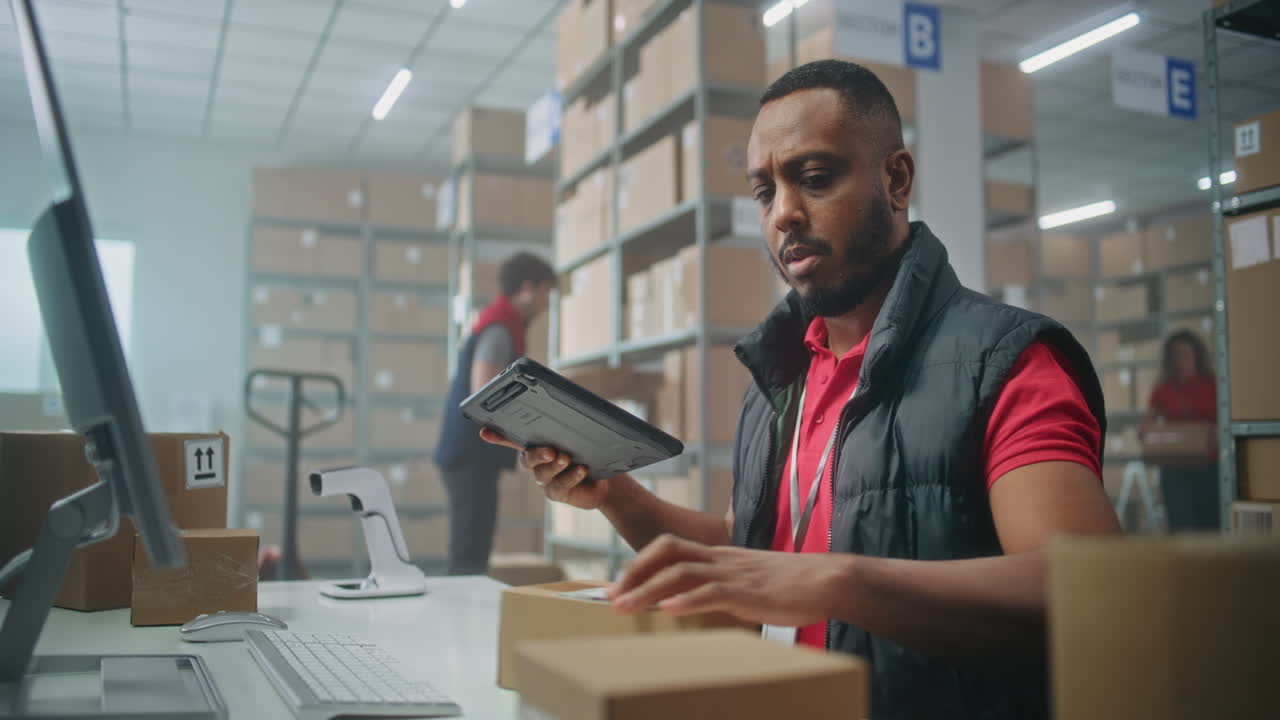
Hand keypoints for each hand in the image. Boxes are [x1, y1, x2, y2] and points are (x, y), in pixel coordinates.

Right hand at [479, 427, 612, 509]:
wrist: (604, 479)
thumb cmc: (591, 450)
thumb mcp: (586, 432)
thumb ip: (578, 418)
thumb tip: (580, 401)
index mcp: (537, 443)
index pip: (513, 438)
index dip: (498, 436)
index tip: (484, 432)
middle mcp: (536, 462)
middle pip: (527, 458)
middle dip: (537, 453)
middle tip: (552, 450)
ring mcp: (545, 479)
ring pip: (543, 473)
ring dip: (555, 465)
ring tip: (567, 458)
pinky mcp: (557, 493)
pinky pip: (559, 486)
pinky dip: (570, 477)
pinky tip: (581, 469)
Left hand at [605, 534, 850, 626]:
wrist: (828, 580)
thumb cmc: (790, 584)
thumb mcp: (748, 581)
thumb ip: (721, 587)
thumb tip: (694, 602)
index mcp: (719, 555)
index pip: (669, 547)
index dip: (639, 563)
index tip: (617, 585)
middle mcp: (721, 558)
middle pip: (666, 551)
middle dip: (634, 572)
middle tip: (610, 596)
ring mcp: (734, 573)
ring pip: (681, 572)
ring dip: (648, 589)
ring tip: (625, 607)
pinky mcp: (750, 592)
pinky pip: (713, 592)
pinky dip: (687, 600)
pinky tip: (668, 609)